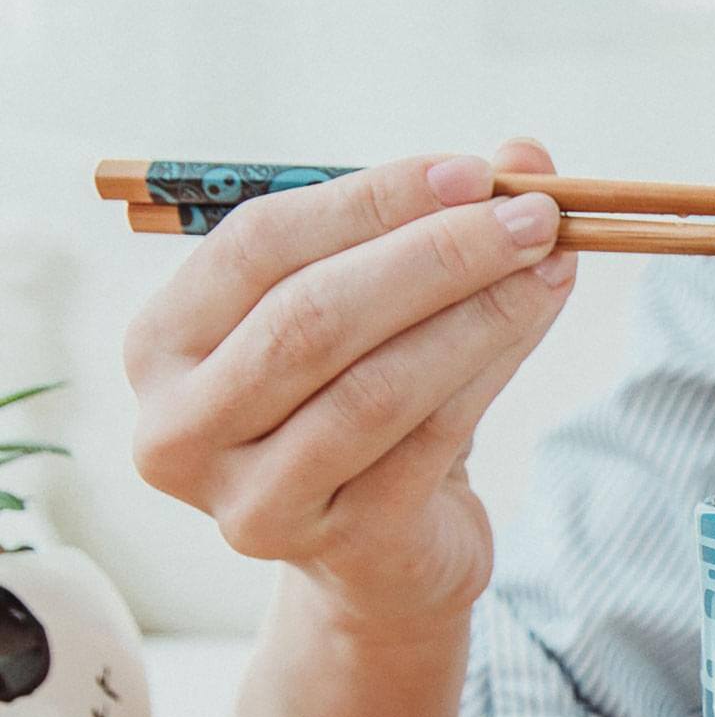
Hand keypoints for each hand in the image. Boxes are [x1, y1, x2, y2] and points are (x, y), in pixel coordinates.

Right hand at [126, 138, 577, 629]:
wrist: (381, 561)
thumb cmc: (360, 413)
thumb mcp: (373, 317)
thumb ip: (427, 231)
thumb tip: (526, 155)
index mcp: (160, 348)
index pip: (259, 245)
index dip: (372, 200)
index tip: (475, 173)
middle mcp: (183, 430)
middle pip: (315, 317)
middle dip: (437, 255)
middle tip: (532, 216)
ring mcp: (256, 500)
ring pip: (378, 385)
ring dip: (479, 313)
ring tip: (551, 265)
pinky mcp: (342, 545)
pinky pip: (429, 440)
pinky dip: (492, 370)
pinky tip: (537, 322)